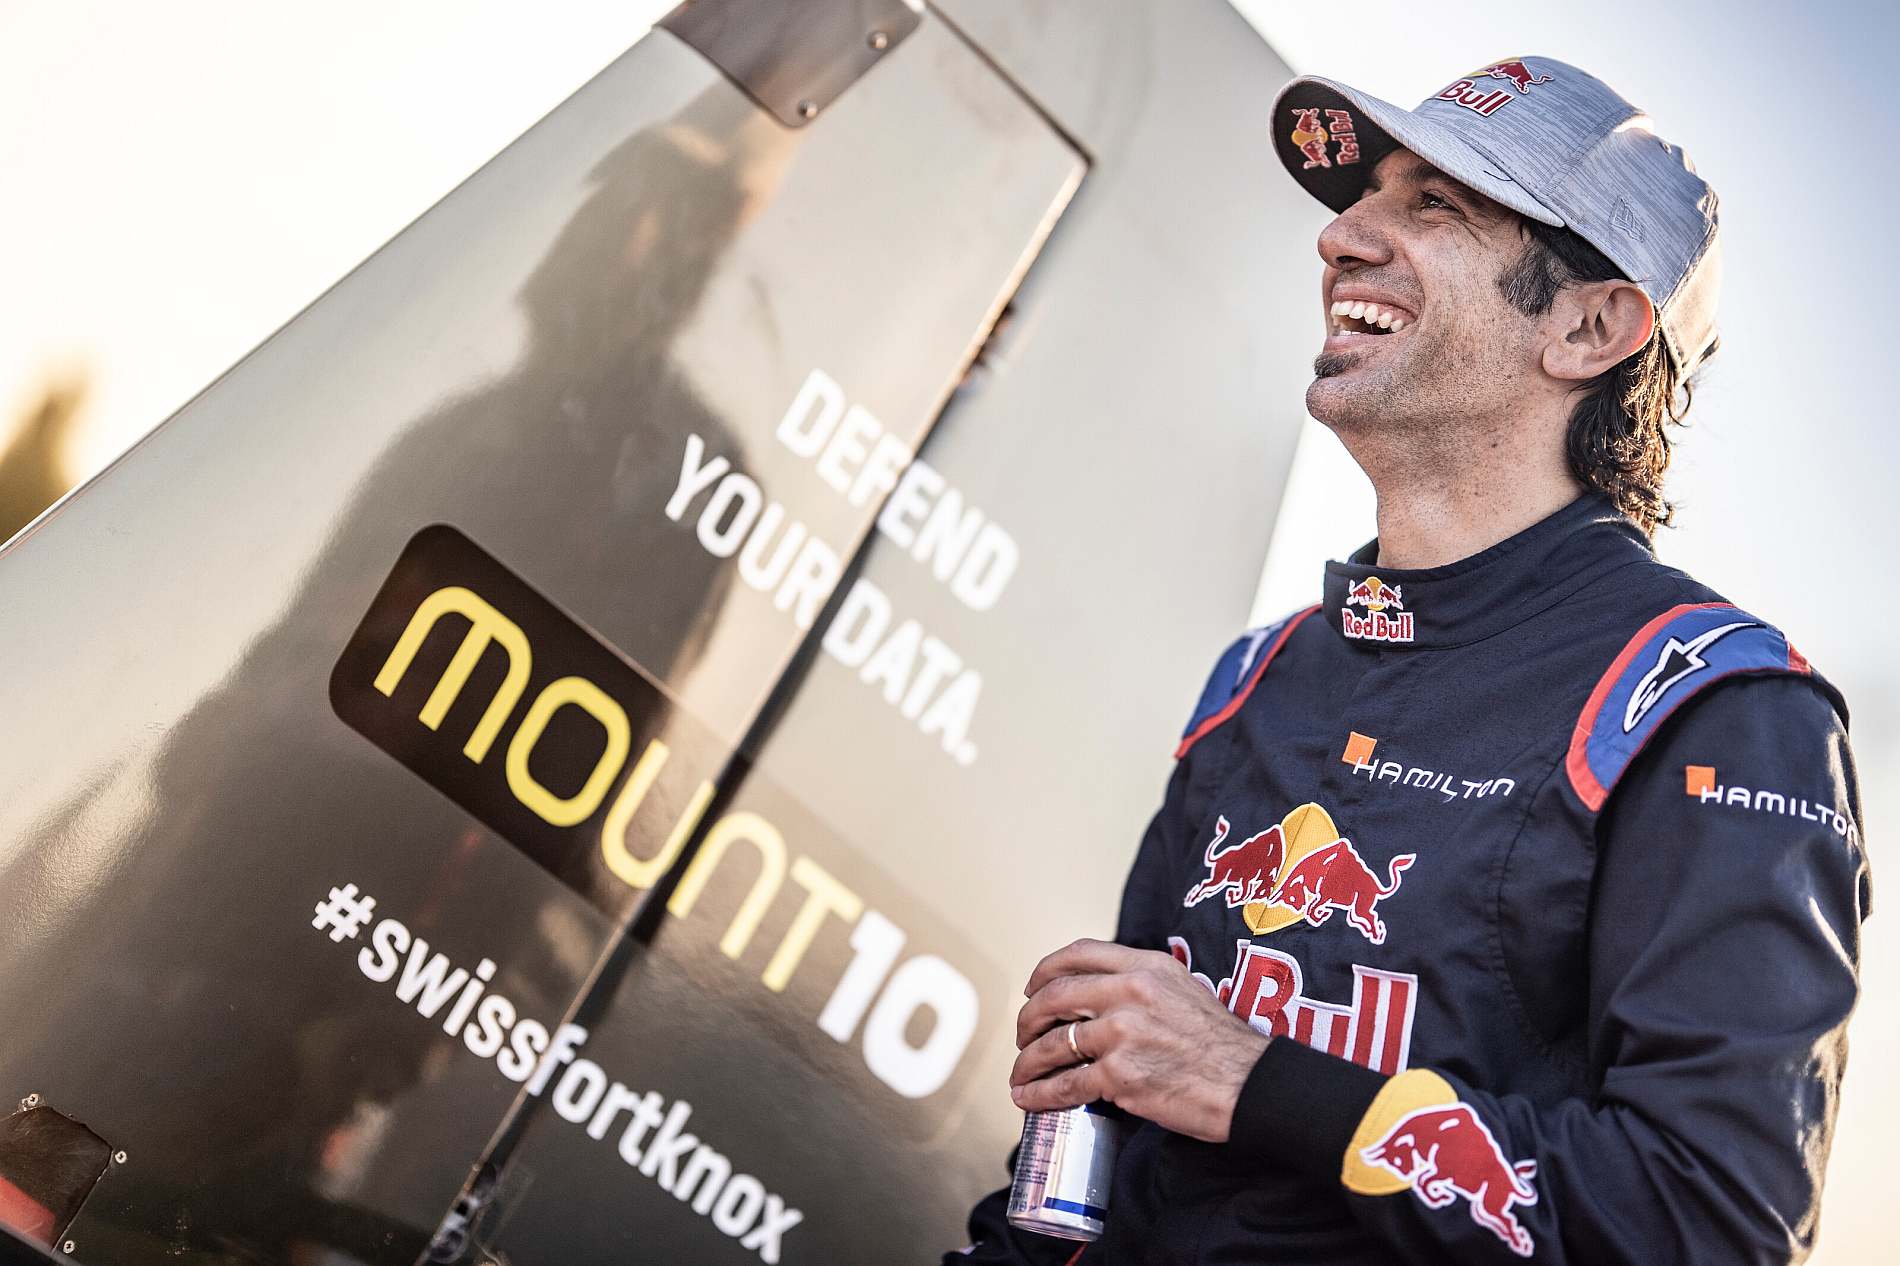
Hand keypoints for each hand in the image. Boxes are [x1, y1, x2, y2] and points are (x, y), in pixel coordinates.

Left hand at [1008, 938, 1268, 1142]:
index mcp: (1146, 966)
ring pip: (1053, 1043)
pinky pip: (1066, 1083)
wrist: (1250, 1084)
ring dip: (1027, 1061)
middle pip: (1055, 996)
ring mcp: (1123, 1034)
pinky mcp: (1121, 1075)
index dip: (1045, 970)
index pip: (1079, 953)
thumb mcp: (1184, 989)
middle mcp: (1130, 993)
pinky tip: (1029, 1098)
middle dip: (1028, 1018)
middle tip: (1023, 1035)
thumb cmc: (1221, 1045)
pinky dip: (1040, 1093)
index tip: (1033, 986)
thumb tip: (1103, 992)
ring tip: (1020, 1073)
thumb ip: (1143, 983)